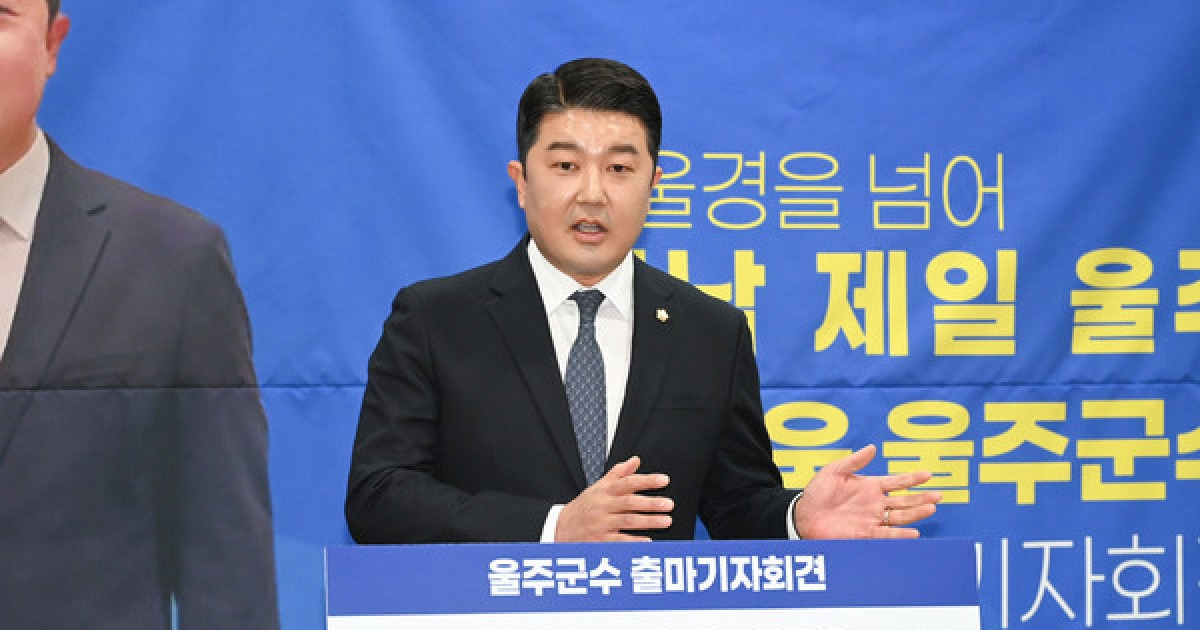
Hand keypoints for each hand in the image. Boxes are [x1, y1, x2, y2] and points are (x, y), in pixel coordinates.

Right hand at [555, 456, 673, 541]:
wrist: (560, 528)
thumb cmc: (584, 507)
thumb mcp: (598, 487)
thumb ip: (618, 474)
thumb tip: (636, 460)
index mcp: (604, 491)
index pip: (628, 483)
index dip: (647, 481)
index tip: (664, 480)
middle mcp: (603, 506)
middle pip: (629, 502)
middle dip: (651, 503)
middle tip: (669, 504)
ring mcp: (601, 524)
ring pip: (627, 521)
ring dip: (648, 521)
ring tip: (666, 520)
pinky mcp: (599, 541)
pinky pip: (619, 541)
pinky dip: (634, 541)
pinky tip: (648, 541)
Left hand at [793, 444, 940, 538]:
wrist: (803, 515)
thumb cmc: (816, 493)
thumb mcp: (834, 471)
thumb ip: (854, 461)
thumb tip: (872, 448)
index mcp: (870, 486)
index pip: (897, 481)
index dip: (913, 478)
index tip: (929, 474)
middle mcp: (875, 503)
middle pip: (904, 501)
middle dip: (921, 498)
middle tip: (938, 495)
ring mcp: (872, 519)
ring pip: (899, 517)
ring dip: (915, 514)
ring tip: (931, 508)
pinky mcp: (865, 534)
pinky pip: (886, 535)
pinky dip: (900, 535)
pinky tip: (913, 532)